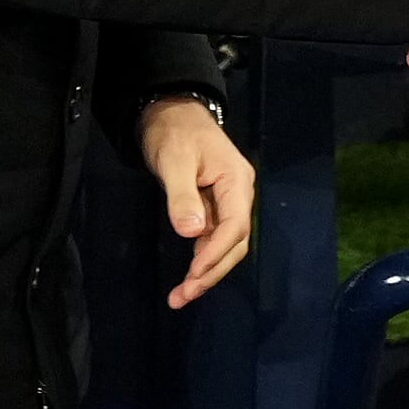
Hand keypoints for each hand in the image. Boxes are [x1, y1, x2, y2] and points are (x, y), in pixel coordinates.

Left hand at [141, 96, 254, 306]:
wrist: (171, 112)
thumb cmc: (175, 132)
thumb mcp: (175, 160)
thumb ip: (182, 196)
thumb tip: (192, 233)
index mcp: (237, 181)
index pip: (234, 226)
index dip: (215, 253)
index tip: (193, 274)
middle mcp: (238, 195)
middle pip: (235, 242)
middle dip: (212, 271)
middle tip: (184, 295)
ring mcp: (227, 201)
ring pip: (225, 244)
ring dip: (206, 271)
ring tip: (181, 295)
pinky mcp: (213, 206)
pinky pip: (213, 238)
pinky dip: (202, 258)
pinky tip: (188, 275)